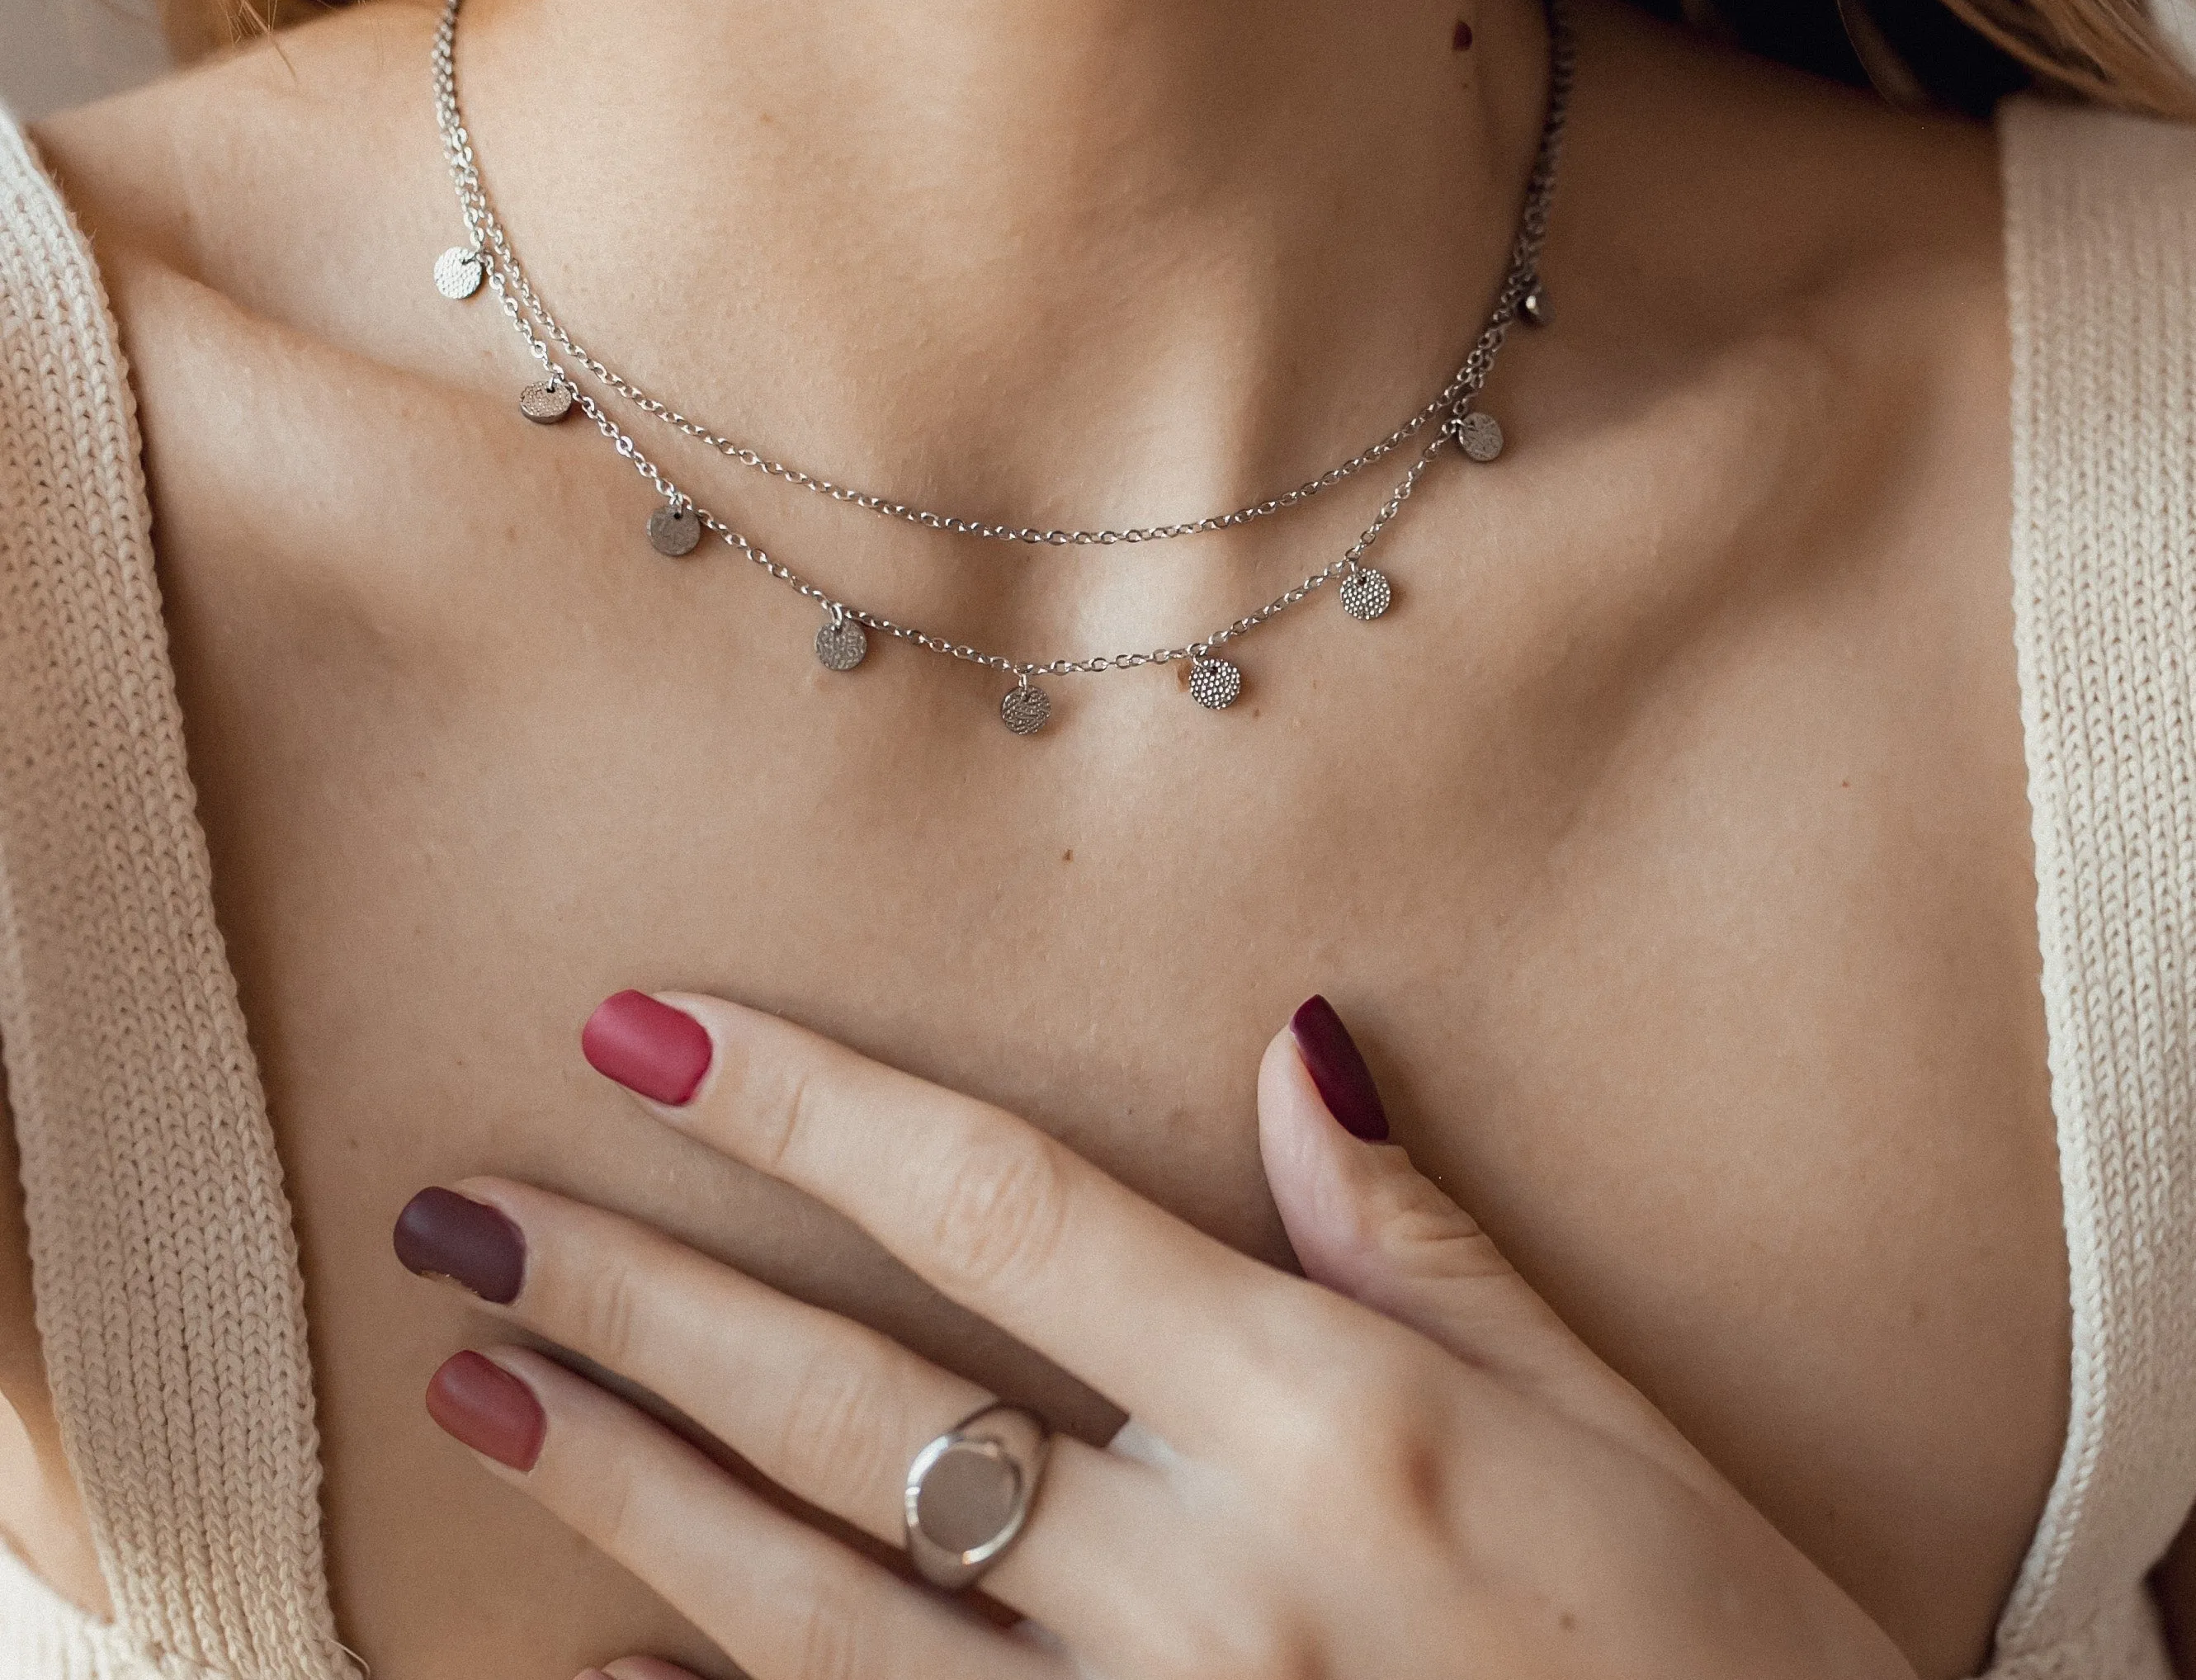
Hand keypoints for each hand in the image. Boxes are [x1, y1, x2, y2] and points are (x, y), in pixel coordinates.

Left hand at [393, 990, 1914, 1679]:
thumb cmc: (1717, 1653)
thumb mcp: (1603, 1422)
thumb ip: (1417, 1240)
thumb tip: (1295, 1049)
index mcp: (1325, 1418)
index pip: (1005, 1213)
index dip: (812, 1107)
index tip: (653, 1031)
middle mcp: (1203, 1575)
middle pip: (862, 1400)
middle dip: (647, 1295)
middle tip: (475, 1211)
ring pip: (818, 1598)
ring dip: (630, 1483)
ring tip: (478, 1391)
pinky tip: (607, 1637)